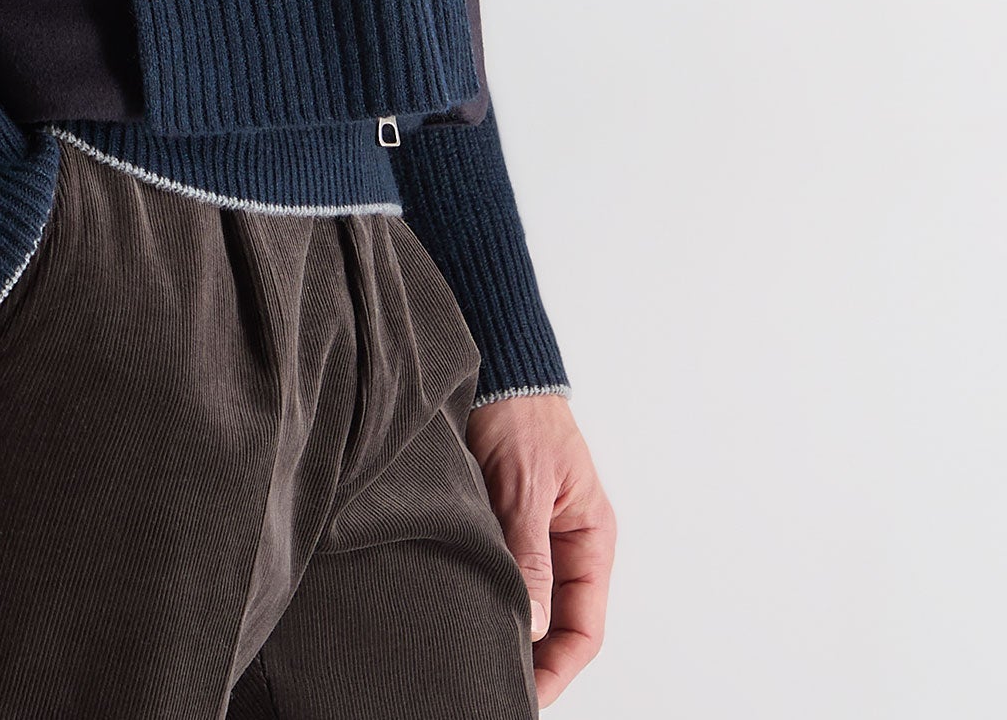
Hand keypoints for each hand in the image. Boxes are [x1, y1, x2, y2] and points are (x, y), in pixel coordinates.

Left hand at [463, 395, 614, 705]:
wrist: (494, 368)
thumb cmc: (521, 415)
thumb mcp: (526, 487)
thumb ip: (531, 554)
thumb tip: (536, 623)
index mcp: (590, 540)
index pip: (585, 628)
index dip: (559, 668)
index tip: (526, 692)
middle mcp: (566, 545)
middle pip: (558, 625)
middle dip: (532, 658)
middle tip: (492, 680)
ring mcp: (534, 536)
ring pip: (528, 603)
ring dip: (507, 625)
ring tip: (477, 653)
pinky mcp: (501, 523)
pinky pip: (501, 574)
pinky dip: (488, 595)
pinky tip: (464, 611)